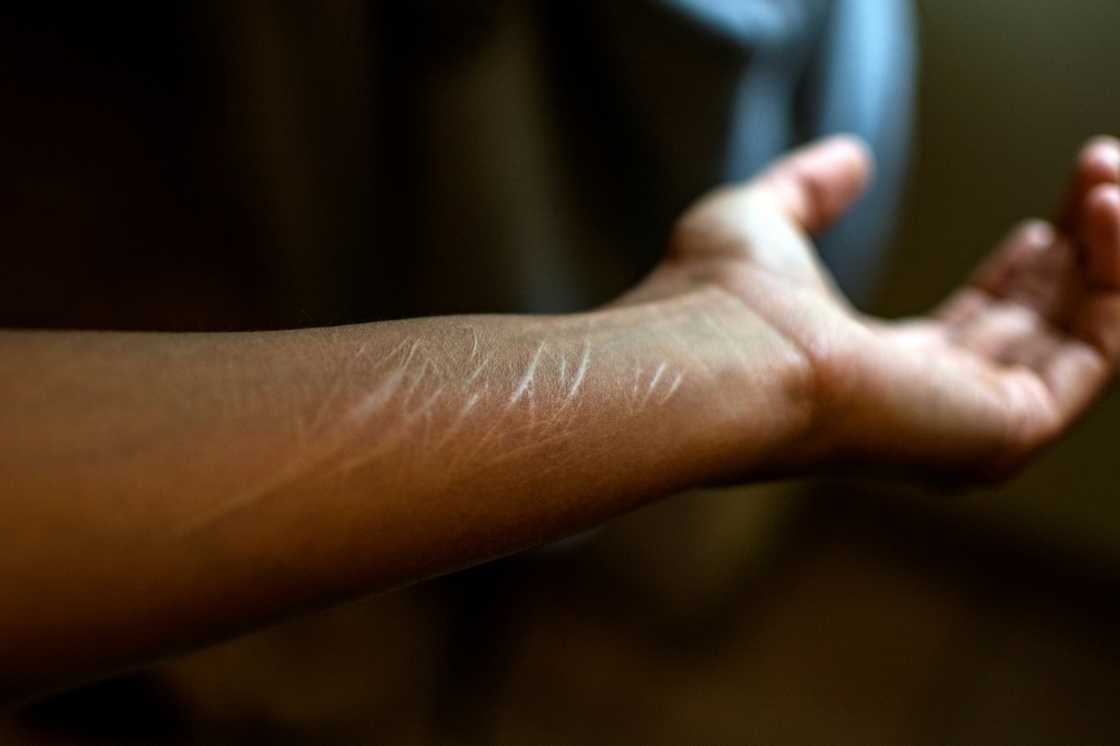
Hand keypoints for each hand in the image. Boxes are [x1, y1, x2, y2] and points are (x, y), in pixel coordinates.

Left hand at [624, 135, 1119, 477]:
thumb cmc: (716, 299)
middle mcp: (927, 410)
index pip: (981, 327)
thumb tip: (852, 156)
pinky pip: (1095, 355)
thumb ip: (809, 190)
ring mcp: (965, 429)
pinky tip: (1110, 211)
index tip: (1059, 208)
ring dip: (1107, 257)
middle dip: (1080, 251)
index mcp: (878, 373)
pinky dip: (1116, 283)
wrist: (714, 350)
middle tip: (1100, 174)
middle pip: (1037, 331)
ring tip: (1109, 182)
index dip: (1027, 268)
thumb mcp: (765, 221)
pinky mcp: (1000, 429)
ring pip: (1076, 341)